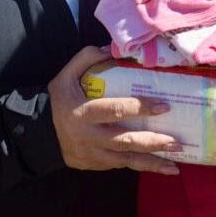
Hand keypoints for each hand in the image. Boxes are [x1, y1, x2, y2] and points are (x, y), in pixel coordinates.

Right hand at [48, 46, 181, 174]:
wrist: (38, 132)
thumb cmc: (60, 100)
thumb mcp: (66, 75)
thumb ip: (87, 58)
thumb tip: (112, 48)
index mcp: (83, 112)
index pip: (114, 110)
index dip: (139, 108)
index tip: (164, 106)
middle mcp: (89, 137)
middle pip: (125, 141)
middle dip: (152, 142)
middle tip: (176, 142)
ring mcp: (92, 154)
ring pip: (126, 160)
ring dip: (152, 162)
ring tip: (175, 166)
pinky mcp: (95, 165)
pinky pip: (121, 165)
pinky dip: (141, 166)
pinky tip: (160, 167)